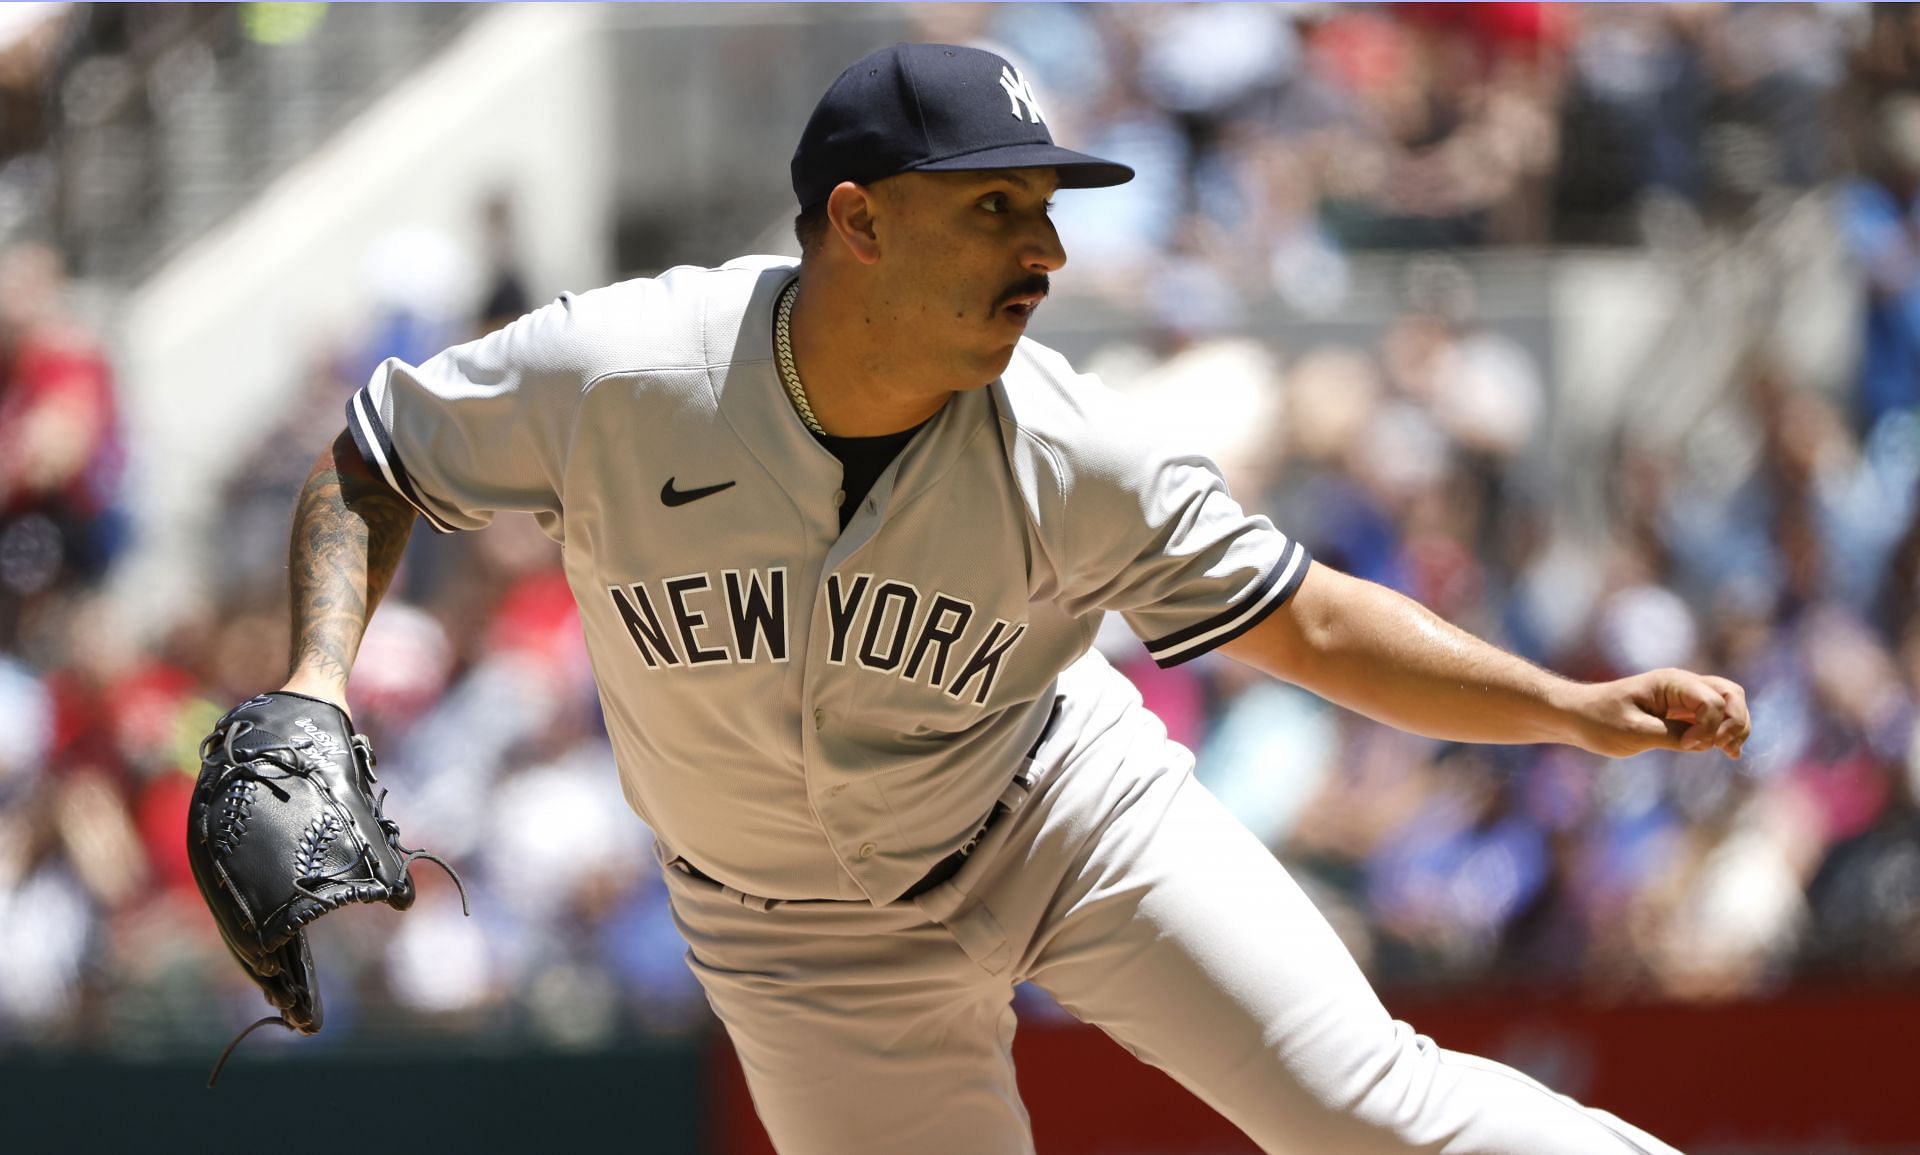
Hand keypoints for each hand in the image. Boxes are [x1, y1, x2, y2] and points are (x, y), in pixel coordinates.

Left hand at [1569, 668, 1749, 759]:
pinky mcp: (1681, 713)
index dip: (1709, 726)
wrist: (1576, 717)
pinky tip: (1730, 753)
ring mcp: (1684, 698)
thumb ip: (1673, 736)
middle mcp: (1682, 685)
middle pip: (1730, 694)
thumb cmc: (1598, 721)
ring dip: (1736, 726)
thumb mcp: (1634, 732)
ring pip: (1729, 704)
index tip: (1687, 746)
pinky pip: (1715, 717)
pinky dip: (1726, 731)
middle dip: (1735, 721)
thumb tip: (1706, 743)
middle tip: (1723, 748)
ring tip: (1730, 752)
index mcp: (1670, 682)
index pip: (1711, 700)